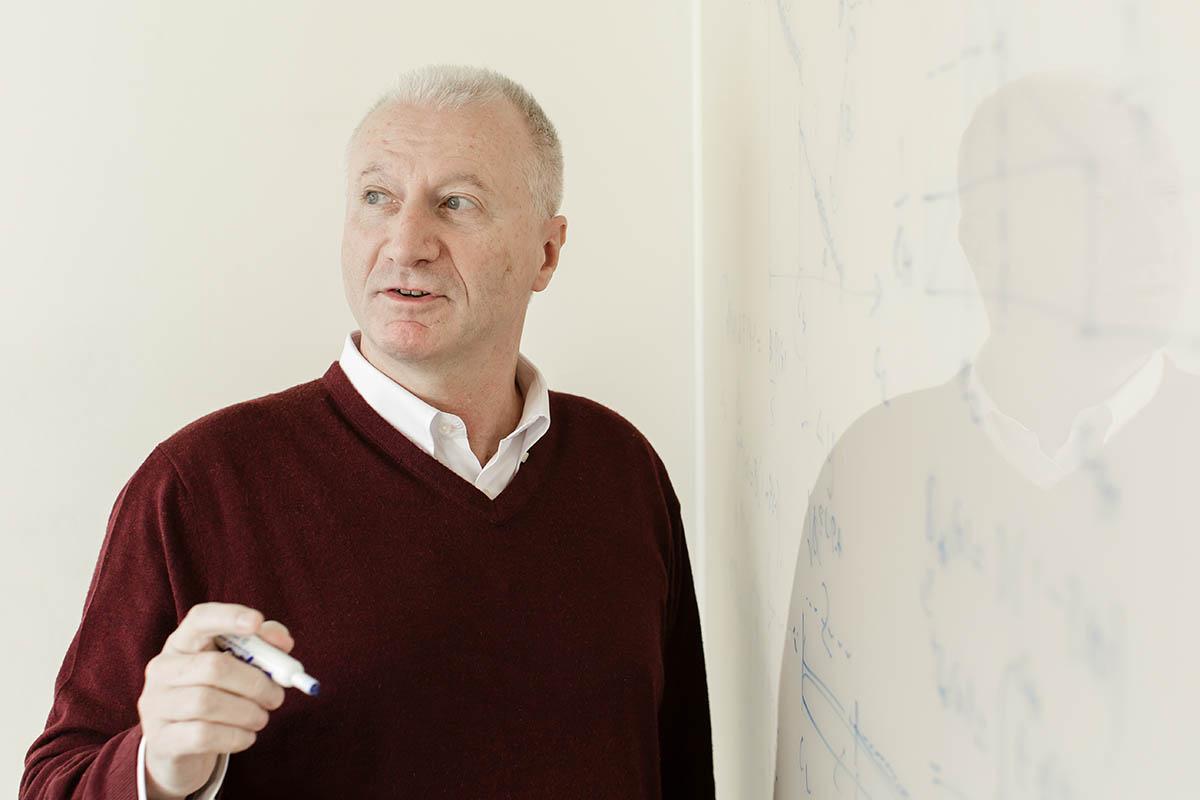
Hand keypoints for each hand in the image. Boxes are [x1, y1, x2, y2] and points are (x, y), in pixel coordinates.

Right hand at [137, 602, 294, 799]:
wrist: (182, 747)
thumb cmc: (217, 696)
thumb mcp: (237, 667)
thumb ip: (263, 647)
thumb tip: (284, 642)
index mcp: (183, 642)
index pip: (199, 618)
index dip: (228, 616)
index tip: (257, 622)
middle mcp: (163, 669)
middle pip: (214, 667)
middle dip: (256, 683)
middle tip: (277, 697)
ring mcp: (156, 705)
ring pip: (207, 703)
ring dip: (248, 712)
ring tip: (261, 718)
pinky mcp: (160, 740)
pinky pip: (203, 735)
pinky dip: (236, 736)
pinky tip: (246, 736)